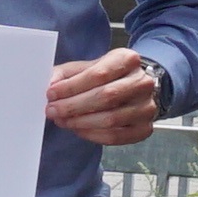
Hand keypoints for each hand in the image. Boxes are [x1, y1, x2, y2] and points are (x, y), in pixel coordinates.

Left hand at [46, 51, 166, 148]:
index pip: (99, 74)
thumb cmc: (106, 77)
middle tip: (53, 111)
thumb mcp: (86, 67)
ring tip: (62, 120)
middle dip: (74, 106)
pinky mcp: (145, 128)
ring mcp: (147, 107)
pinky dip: (92, 135)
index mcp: (128, 60)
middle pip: (106, 97)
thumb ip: (66, 74)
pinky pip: (116, 136)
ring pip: (111, 119)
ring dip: (80, 122)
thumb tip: (51, 85)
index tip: (51, 93)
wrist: (132, 88)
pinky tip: (78, 129)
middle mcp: (143, 82)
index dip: (72, 86)